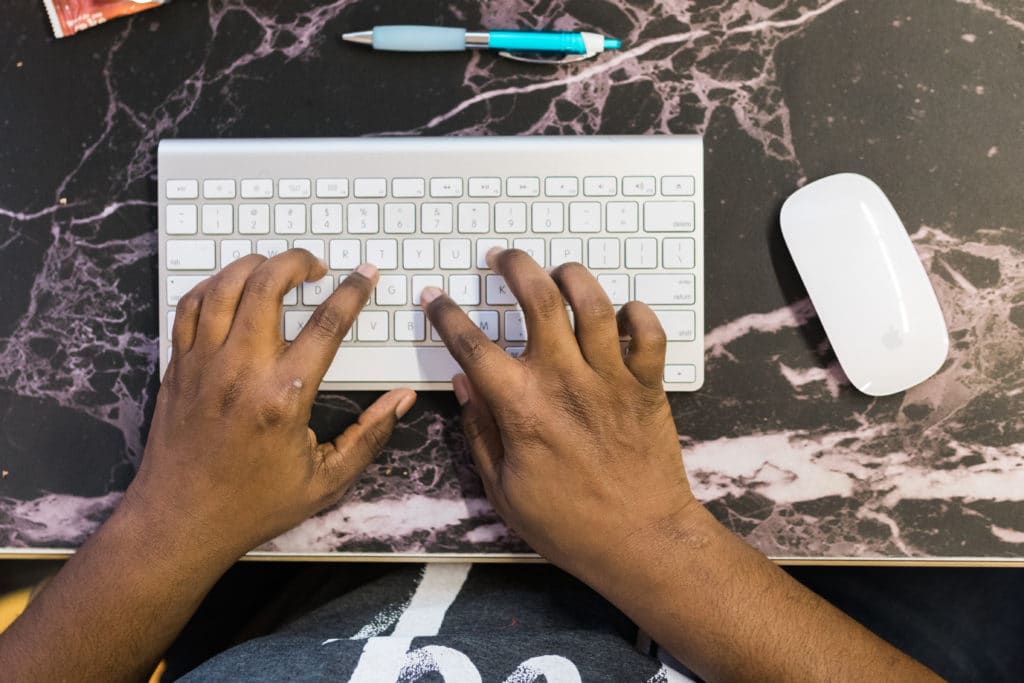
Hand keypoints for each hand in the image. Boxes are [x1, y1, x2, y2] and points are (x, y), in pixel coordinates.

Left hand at [128, 250, 414, 559]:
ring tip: (277, 269)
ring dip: (255, 265)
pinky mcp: (178, 367)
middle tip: (317, 266)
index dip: (352, 291)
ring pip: (225, 286)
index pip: (326, 324)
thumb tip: (402, 399)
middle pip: (267, 285)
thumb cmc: (253, 505)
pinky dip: (214, 285)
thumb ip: (369, 435)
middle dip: (298, 262)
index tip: (365, 274)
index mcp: (283, 397)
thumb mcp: (326, 481)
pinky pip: (191, 306)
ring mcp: (203, 364)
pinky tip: (232, 287)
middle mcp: (240, 370)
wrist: (180, 522)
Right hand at [421, 249, 696, 584]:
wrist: (640, 540)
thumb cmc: (568, 524)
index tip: (435, 298)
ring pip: (594, 303)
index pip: (473, 345)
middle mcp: (566, 380)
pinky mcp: (647, 386)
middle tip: (503, 257)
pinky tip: (622, 310)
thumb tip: (463, 384)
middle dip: (515, 266)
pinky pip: (649, 332)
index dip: (446, 316)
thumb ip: (480, 430)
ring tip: (558, 272)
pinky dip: (638, 312)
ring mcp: (611, 379)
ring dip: (573, 277)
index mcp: (522, 406)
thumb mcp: (503, 488)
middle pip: (539, 299)